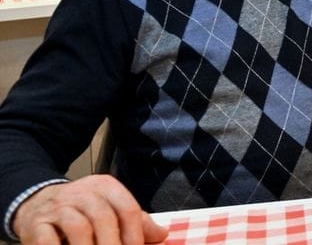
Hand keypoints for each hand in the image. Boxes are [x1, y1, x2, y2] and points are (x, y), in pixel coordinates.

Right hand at [12, 175, 167, 244]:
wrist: (35, 203)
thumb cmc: (81, 211)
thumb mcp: (110, 208)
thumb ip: (136, 222)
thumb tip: (162, 235)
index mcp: (105, 187)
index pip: (128, 208)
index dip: (135, 235)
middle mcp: (82, 193)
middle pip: (104, 218)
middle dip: (113, 244)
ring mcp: (58, 207)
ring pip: (79, 227)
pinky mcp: (36, 224)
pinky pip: (48, 240)